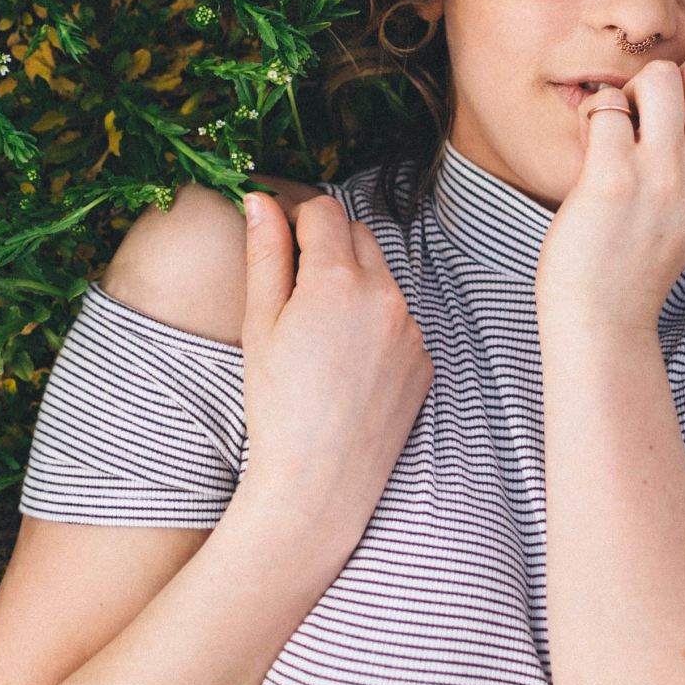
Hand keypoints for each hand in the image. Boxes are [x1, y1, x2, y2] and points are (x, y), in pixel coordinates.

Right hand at [239, 191, 434, 544]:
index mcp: (338, 279)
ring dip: (353, 283)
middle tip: (293, 283)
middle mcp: (385, 294)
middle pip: (358, 235)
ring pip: (382, 277)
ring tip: (318, 333)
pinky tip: (346, 363)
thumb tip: (260, 200)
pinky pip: (399, 320)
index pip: (324, 211)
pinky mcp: (425, 358)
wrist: (319, 484)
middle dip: (327, 244)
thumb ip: (265, 254)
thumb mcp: (259, 325)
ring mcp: (412, 327)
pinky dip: (375, 324)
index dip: (297, 215)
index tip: (279, 231)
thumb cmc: (276, 407)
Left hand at [534, 44, 684, 335]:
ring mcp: (665, 173)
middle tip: (648, 114)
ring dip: (631, 92)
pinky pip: (610, 104)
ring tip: (621, 129)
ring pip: (660, 75)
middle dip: (671, 73)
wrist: (607, 313)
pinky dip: (595, 113)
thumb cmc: (644, 249)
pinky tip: (593, 143)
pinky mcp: (616, 178)